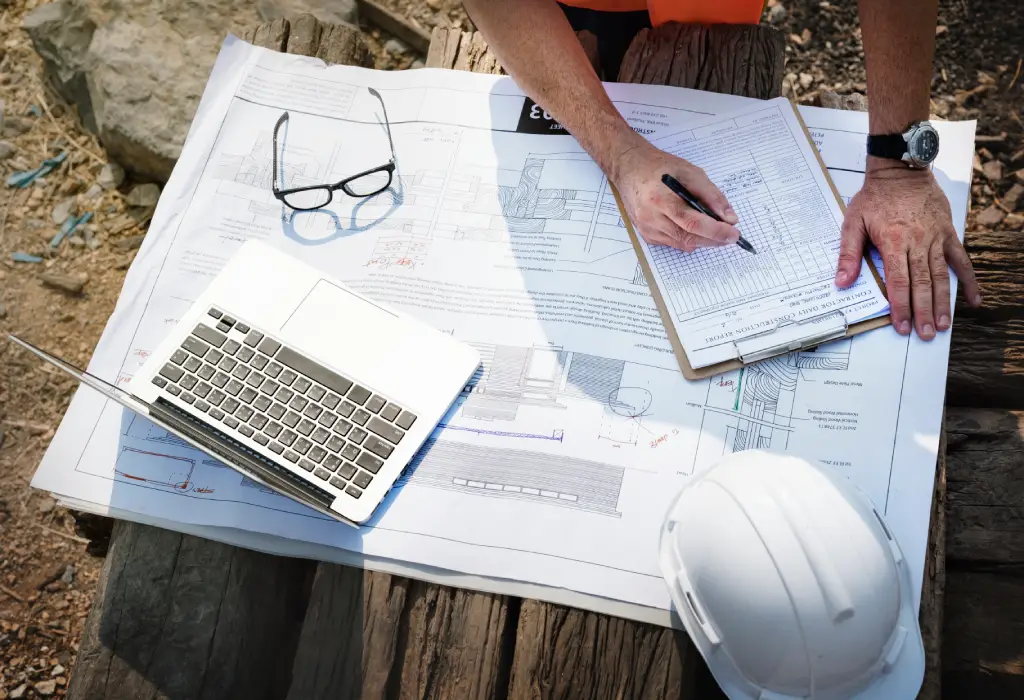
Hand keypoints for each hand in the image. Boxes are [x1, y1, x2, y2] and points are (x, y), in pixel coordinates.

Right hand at [612, 139, 740, 250]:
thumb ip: (711, 195)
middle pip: (688, 238)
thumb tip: (729, 218)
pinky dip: (687, 238)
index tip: (734, 234)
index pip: (693, 223)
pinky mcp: (646, 234)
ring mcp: (647, 228)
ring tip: (713, 229)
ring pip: (682, 244)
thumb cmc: (660, 167)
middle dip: (713, 239)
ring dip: (701, 240)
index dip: (715, 231)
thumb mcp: (690, 172)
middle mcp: (651, 218)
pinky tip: (691, 227)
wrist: (629, 168)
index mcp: (661, 199)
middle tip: (730, 235)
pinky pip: (673, 243)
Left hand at [835, 158, 980, 339]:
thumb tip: (842, 282)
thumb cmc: (875, 197)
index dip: (900, 307)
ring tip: (944, 324)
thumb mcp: (853, 222)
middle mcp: (918, 242)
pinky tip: (973, 299)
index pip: (898, 282)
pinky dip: (969, 280)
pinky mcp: (947, 233)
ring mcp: (935, 238)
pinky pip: (960, 259)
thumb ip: (848, 254)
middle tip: (926, 334)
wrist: (901, 170)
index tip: (902, 326)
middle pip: (922, 284)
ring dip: (943, 302)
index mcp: (893, 242)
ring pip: (941, 276)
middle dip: (924, 312)